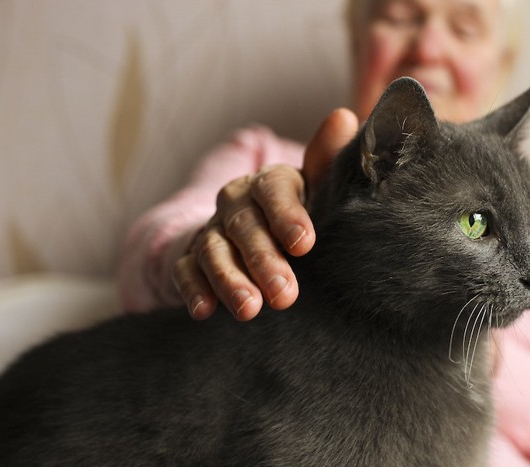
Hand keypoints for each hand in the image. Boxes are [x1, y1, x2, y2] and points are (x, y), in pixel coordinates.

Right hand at [172, 108, 358, 320]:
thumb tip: (344, 118)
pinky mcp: (190, 258)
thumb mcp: (316, 189)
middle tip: (284, 294)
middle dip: (263, 260)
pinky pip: (185, 271)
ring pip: (214, 250)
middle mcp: (236, 202)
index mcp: (269, 182)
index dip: (287, 215)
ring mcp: (211, 230)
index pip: (273, 190)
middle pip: (245, 226)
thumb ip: (326, 161)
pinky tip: (204, 311)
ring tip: (249, 309)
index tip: (304, 244)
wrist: (254, 232)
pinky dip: (193, 289)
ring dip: (229, 280)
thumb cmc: (297, 213)